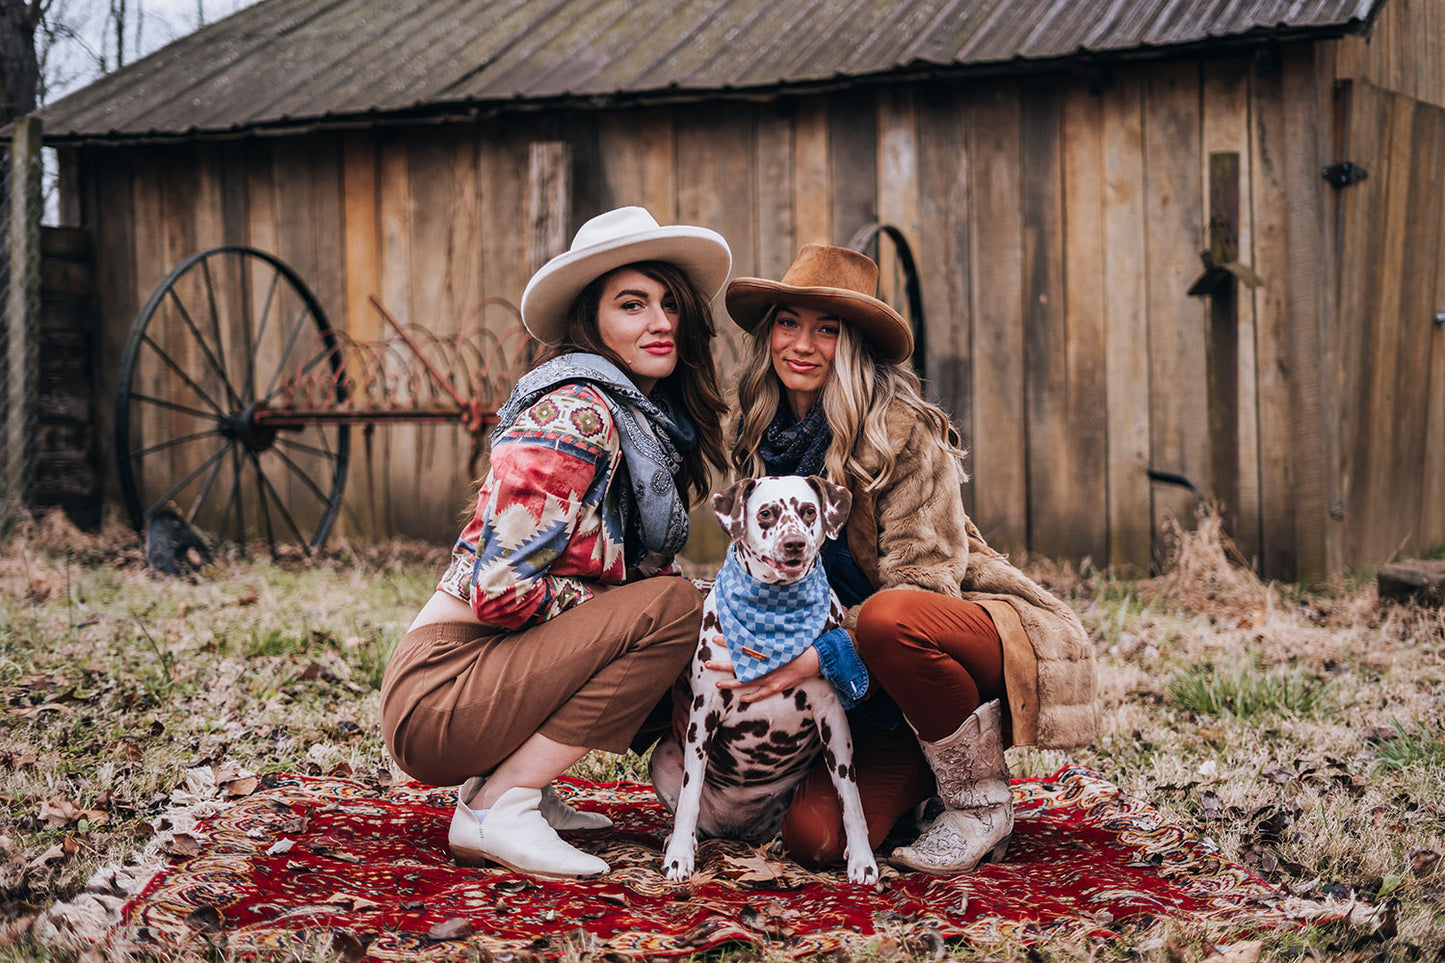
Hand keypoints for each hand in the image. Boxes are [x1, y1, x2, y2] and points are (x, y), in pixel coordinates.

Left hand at [705, 642, 821, 703]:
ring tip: (717, 684)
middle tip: (707, 664)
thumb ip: (765, 635)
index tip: (715, 638)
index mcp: (763, 651)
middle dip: (721, 665)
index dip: (727, 642)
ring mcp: (769, 678)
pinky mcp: (776, 687)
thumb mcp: (780, 637)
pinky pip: (760, 694)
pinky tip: (741, 698)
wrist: (814, 659)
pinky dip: (750, 697)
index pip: (740, 646)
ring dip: (730, 683)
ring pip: (745, 682)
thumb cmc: (798, 645)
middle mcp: (763, 665)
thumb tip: (753, 627)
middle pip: (737, 665)